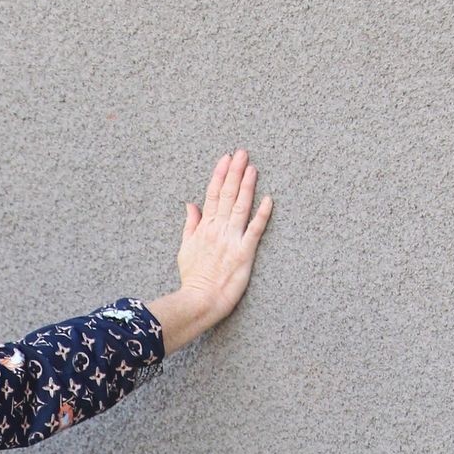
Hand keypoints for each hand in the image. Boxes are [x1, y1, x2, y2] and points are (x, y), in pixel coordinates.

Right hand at [175, 148, 272, 330]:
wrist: (199, 300)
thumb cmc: (193, 278)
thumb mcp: (185, 249)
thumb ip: (190, 225)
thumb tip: (190, 205)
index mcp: (204, 228)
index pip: (212, 195)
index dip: (220, 175)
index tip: (226, 158)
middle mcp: (217, 230)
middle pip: (226, 195)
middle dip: (235, 172)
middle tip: (242, 153)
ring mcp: (231, 240)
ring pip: (239, 207)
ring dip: (246, 186)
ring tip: (252, 167)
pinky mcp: (244, 253)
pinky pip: (254, 230)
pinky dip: (261, 214)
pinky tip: (268, 199)